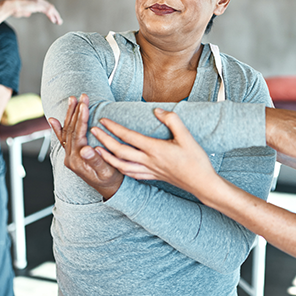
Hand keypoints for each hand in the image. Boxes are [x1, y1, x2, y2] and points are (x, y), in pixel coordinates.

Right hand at [6, 0, 61, 24]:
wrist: (11, 5)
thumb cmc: (13, 8)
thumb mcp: (22, 10)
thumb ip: (27, 11)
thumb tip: (29, 13)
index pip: (45, 5)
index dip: (50, 12)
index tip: (53, 18)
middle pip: (49, 6)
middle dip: (54, 14)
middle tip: (58, 20)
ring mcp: (38, 0)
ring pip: (50, 8)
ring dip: (55, 15)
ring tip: (59, 22)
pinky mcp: (39, 4)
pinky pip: (48, 10)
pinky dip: (52, 15)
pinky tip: (54, 20)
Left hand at [48, 95, 122, 199]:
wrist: (108, 190)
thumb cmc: (111, 180)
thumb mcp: (107, 171)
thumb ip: (95, 161)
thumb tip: (85, 149)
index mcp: (78, 160)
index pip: (78, 135)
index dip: (81, 119)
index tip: (84, 105)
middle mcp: (71, 158)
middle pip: (71, 130)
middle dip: (76, 112)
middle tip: (82, 96)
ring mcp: (70, 156)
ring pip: (67, 132)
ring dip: (69, 115)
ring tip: (72, 99)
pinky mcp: (72, 155)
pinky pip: (63, 140)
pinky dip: (58, 129)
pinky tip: (53, 120)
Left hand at [91, 109, 218, 194]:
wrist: (202, 183)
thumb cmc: (196, 160)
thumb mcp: (187, 136)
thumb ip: (172, 120)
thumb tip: (157, 111)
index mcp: (155, 149)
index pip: (129, 137)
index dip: (114, 128)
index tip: (103, 120)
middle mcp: (149, 161)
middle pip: (120, 152)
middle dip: (104, 141)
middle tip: (92, 131)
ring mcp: (150, 171)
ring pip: (122, 166)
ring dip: (107, 157)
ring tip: (97, 149)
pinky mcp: (153, 177)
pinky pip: (131, 174)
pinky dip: (120, 169)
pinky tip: (117, 165)